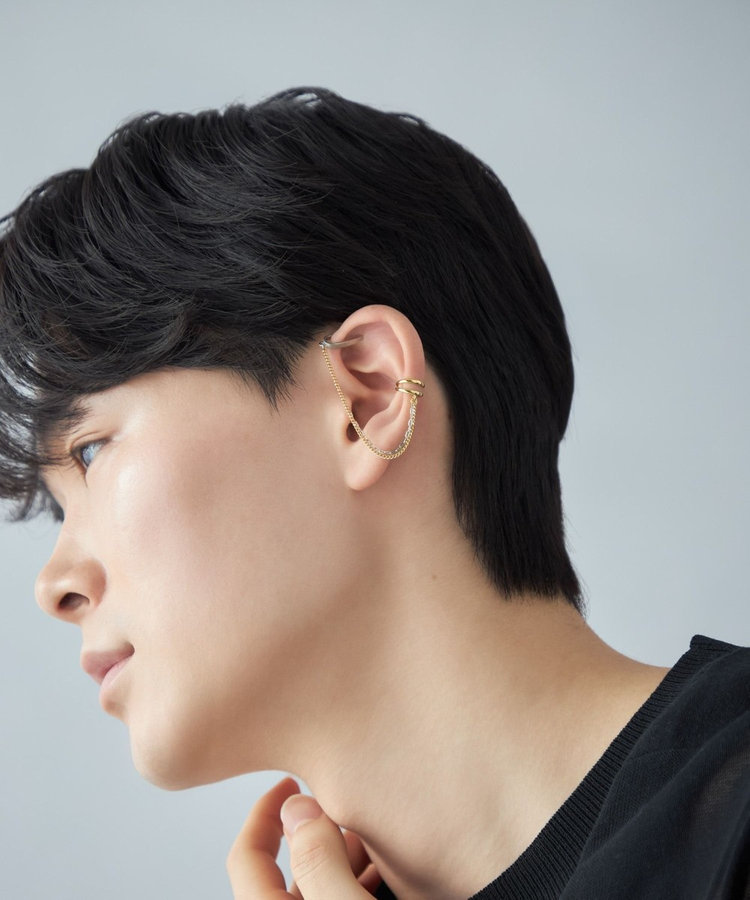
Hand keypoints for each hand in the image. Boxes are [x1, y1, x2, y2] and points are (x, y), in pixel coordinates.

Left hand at [227, 776, 382, 898]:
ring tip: (380, 842)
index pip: (245, 855)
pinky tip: (389, 871)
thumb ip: (320, 859)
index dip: (264, 809)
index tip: (289, 781)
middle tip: (354, 812)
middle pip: (294, 865)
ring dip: (346, 856)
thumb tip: (299, 807)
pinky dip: (357, 880)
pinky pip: (340, 897)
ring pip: (321, 883)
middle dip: (323, 831)